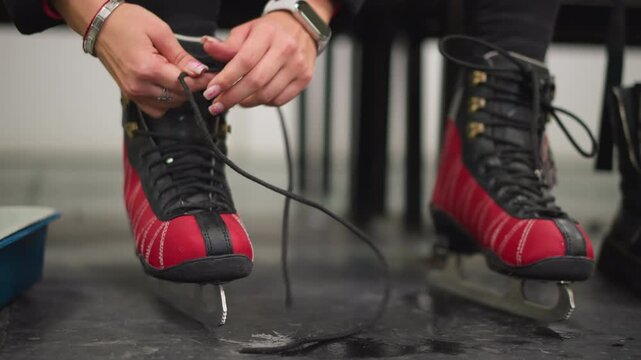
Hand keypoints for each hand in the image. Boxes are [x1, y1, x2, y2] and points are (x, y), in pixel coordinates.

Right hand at [53, 0, 214, 117]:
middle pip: (178, 97)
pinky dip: (166, 101)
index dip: (200, 81)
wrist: (100, 25)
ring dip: (179, 93)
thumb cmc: (127, 22)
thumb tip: (199, 71)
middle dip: (191, 86)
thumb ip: (181, 56)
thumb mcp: (160, 32)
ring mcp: (133, 93)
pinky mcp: (130, 95)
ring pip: (169, 105)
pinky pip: (156, 108)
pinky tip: (166, 85)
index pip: (184, 84)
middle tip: (196, 72)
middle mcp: (138, 86)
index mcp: (147, 68)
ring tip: (178, 74)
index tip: (210, 75)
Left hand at [201, 11, 317, 114]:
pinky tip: (254, 96)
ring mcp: (297, 66)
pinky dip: (263, 102)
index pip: (244, 61)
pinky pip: (279, 100)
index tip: (212, 91)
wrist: (301, 28)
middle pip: (255, 82)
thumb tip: (208, 47)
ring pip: (267, 95)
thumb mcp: (246, 31)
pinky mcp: (304, 79)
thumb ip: (227, 44)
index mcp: (268, 34)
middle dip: (232, 97)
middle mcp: (285, 50)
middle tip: (217, 105)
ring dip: (246, 102)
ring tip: (233, 101)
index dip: (226, 79)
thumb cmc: (271, 31)